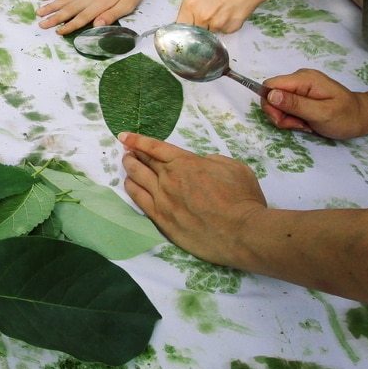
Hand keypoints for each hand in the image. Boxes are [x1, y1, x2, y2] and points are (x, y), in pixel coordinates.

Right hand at [36, 0, 151, 33]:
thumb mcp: (127, 6)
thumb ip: (111, 15)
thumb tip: (97, 25)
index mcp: (99, 4)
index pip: (81, 18)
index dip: (69, 26)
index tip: (58, 32)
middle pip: (68, 9)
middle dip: (54, 17)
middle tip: (41, 24)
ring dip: (51, 6)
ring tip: (39, 12)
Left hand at [118, 132, 266, 268]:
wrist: (241, 231)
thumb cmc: (242, 198)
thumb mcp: (232, 167)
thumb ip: (211, 161)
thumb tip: (200, 163)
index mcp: (186, 162)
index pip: (155, 147)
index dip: (137, 140)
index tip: (124, 137)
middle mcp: (169, 178)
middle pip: (144, 162)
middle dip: (133, 153)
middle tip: (128, 151)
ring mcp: (163, 200)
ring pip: (137, 179)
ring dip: (130, 169)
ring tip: (127, 165)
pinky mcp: (161, 219)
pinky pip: (138, 200)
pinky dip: (131, 189)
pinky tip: (129, 185)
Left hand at [175, 0, 271, 34]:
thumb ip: (191, 7)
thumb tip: (185, 22)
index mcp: (190, 4)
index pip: (179, 27)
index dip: (183, 30)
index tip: (186, 30)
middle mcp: (201, 16)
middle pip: (194, 33)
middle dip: (199, 27)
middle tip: (210, 14)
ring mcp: (216, 24)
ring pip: (209, 33)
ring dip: (213, 26)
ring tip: (223, 9)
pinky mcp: (230, 29)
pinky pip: (223, 32)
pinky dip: (226, 25)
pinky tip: (232, 12)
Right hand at [260, 69, 367, 138]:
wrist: (363, 117)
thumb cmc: (346, 116)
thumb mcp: (322, 113)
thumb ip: (296, 104)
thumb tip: (270, 95)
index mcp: (304, 79)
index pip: (270, 85)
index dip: (270, 104)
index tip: (284, 120)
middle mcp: (299, 79)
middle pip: (271, 95)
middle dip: (280, 115)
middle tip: (298, 125)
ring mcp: (300, 87)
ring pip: (277, 104)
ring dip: (287, 119)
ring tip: (305, 125)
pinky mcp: (301, 96)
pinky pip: (286, 107)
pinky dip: (292, 118)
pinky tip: (306, 123)